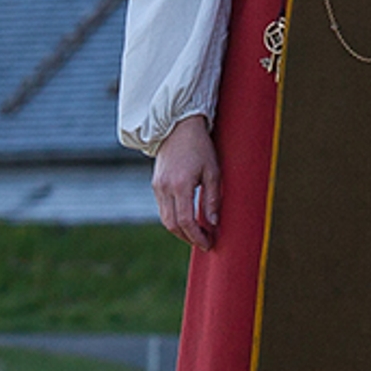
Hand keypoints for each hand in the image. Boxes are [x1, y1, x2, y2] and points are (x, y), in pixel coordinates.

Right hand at [151, 115, 222, 248]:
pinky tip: (188, 219)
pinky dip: (174, 218)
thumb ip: (213, 198)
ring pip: (165, 219)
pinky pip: (163, 209)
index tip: (209, 243)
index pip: (186, 220)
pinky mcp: (156, 184)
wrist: (178, 128)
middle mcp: (165, 188)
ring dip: (181, 230)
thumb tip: (214, 223)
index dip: (197, 236)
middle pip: (172, 224)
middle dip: (188, 237)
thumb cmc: (200, 147)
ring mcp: (157, 186)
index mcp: (180, 185)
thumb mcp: (213, 171)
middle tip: (205, 242)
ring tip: (198, 233)